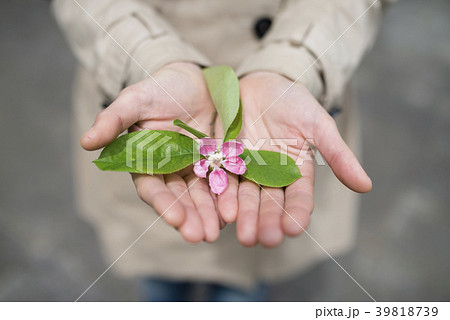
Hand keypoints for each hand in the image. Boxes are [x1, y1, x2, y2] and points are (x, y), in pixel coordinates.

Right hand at [81, 62, 225, 242]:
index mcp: (147, 161)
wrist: (193, 79)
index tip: (175, 218)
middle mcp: (171, 171)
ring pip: (202, 195)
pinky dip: (229, 196)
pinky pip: (224, 181)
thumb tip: (86, 142)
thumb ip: (113, 119)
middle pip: (180, 198)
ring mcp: (196, 168)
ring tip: (218, 231)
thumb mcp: (136, 100)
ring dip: (209, 214)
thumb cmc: (160, 88)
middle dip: (190, 217)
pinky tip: (236, 211)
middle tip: (201, 236)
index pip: (152, 187)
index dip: (163, 203)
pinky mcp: (219, 162)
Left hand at [235, 72, 371, 247]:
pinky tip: (221, 211)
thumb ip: (337, 155)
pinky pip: (222, 180)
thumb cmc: (293, 101)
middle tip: (265, 240)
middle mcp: (271, 176)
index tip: (294, 229)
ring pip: (246, 197)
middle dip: (267, 222)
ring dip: (244, 216)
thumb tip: (366, 186)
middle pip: (270, 203)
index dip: (297, 213)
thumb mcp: (318, 124)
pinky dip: (222, 195)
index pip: (299, 197)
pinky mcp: (224, 160)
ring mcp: (246, 170)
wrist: (260, 82)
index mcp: (296, 171)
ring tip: (242, 234)